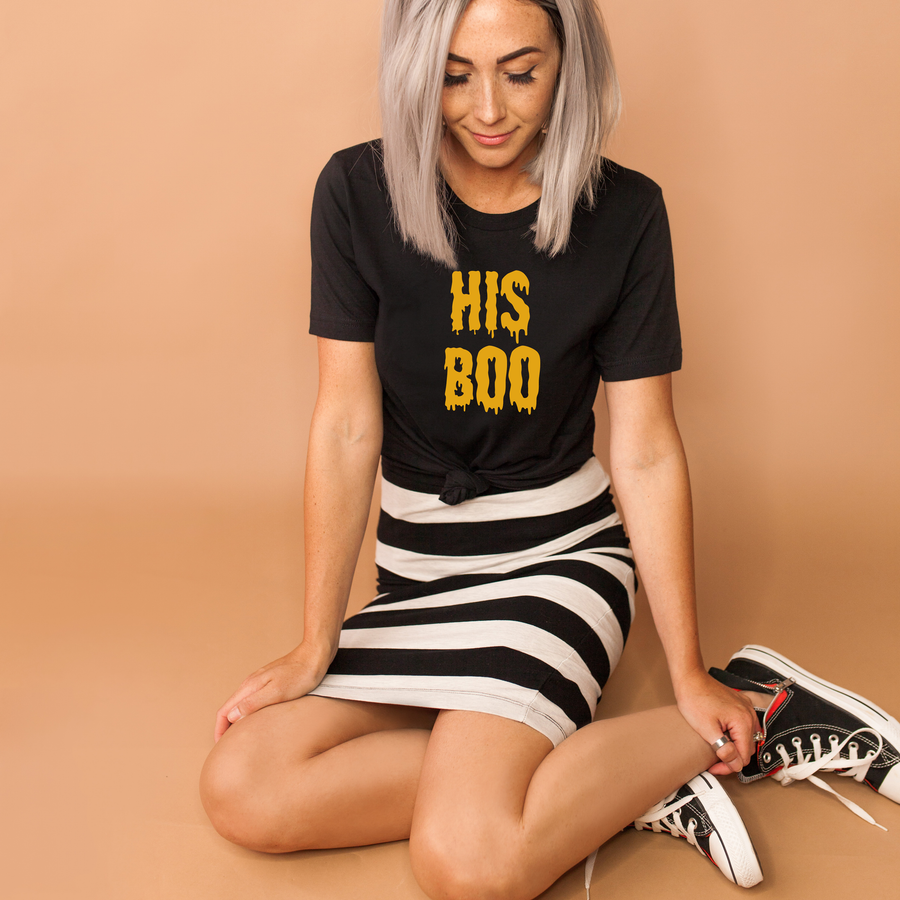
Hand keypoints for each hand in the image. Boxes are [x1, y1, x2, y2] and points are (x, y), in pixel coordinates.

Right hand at [213, 641, 333, 742]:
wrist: (315, 655)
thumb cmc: (300, 674)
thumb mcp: (278, 692)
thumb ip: (254, 703)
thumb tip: (232, 716)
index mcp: (249, 687)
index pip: (224, 711)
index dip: (219, 730)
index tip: (220, 746)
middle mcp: (251, 683)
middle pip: (230, 708)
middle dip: (225, 727)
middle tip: (229, 747)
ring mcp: (260, 681)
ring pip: (241, 704)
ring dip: (236, 720)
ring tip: (241, 737)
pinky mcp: (271, 682)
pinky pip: (253, 700)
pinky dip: (249, 713)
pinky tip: (258, 720)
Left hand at [674, 670, 760, 774]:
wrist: (690, 678)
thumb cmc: (695, 698)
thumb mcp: (706, 729)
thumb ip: (723, 749)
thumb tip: (735, 765)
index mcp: (743, 722)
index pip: (744, 757)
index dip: (729, 766)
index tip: (715, 768)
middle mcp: (749, 714)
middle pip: (747, 748)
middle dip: (732, 757)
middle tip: (714, 762)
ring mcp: (746, 708)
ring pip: (746, 738)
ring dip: (734, 746)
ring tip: (717, 749)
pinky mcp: (740, 704)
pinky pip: (743, 725)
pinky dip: (735, 734)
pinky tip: (722, 735)